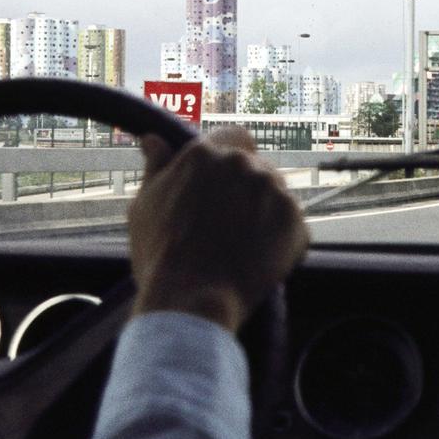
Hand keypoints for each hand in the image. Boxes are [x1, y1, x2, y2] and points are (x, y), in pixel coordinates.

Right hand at [127, 127, 308, 332]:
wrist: (190, 300)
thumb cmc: (160, 255)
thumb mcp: (144, 207)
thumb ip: (156, 168)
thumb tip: (154, 140)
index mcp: (204, 153)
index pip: (233, 138)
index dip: (231, 160)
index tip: (225, 185)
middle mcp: (241, 163)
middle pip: (256, 167)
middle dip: (247, 189)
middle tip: (231, 225)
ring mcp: (271, 189)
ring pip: (275, 193)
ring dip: (265, 211)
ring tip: (243, 245)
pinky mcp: (294, 218)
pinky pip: (292, 223)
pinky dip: (282, 239)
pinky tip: (260, 259)